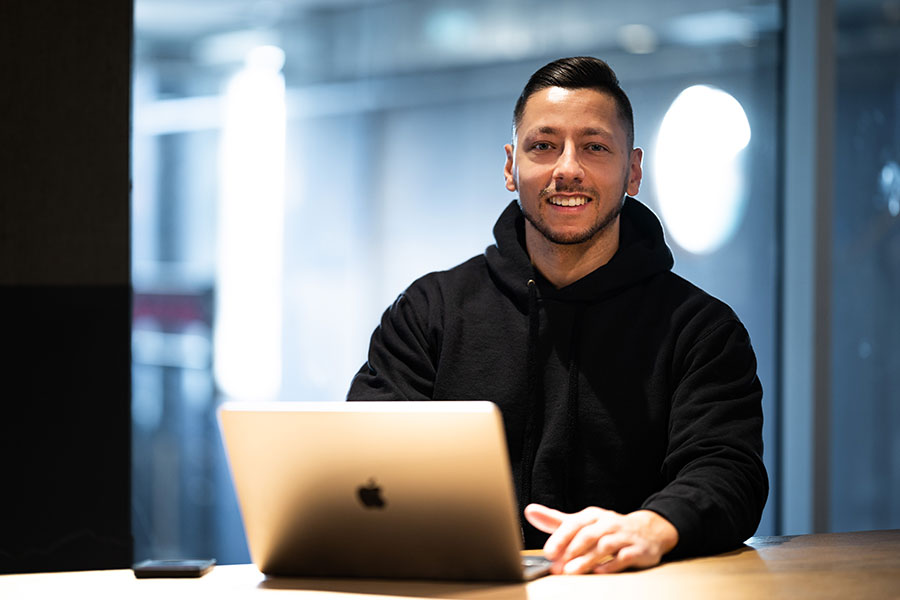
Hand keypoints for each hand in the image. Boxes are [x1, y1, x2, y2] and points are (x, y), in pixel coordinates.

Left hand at [524, 504, 678, 573]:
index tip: (548, 552)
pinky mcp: (637, 550)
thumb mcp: (582, 522)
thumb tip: (530, 511)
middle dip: (572, 551)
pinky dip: (612, 564)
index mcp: (592, 515)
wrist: (648, 531)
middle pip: (588, 535)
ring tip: (572, 571)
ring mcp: (624, 536)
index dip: (560, 538)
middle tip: (558, 566)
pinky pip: (624, 557)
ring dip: (587, 559)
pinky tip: (600, 571)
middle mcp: (608, 523)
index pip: (574, 524)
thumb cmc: (607, 528)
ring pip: (604, 547)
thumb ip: (555, 520)